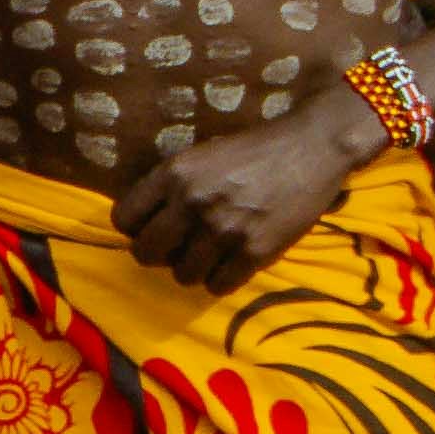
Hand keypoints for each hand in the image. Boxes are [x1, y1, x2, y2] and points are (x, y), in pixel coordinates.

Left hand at [120, 94, 374, 291]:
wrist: (310, 147)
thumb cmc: (254, 150)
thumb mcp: (201, 155)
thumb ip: (171, 186)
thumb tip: (145, 225)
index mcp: (174, 173)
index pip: (124, 219)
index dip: (135, 228)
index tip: (149, 229)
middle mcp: (193, 202)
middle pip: (146, 253)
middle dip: (157, 254)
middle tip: (175, 248)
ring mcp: (224, 229)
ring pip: (182, 275)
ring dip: (192, 269)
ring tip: (208, 254)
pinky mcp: (255, 251)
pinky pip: (218, 285)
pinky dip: (220, 280)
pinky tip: (230, 263)